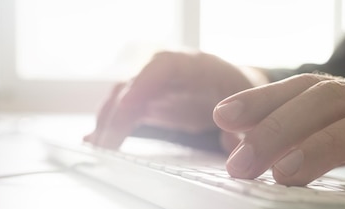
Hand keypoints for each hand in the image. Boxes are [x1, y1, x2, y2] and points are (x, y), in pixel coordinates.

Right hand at [85, 51, 267, 148]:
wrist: (235, 86)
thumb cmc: (240, 92)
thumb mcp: (248, 105)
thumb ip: (242, 124)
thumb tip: (235, 145)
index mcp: (196, 65)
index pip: (163, 66)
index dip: (142, 84)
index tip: (127, 106)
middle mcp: (168, 71)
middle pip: (133, 84)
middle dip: (117, 113)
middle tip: (107, 144)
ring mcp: (153, 85)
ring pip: (121, 98)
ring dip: (107, 123)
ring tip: (98, 150)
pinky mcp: (146, 101)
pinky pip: (123, 111)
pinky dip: (110, 126)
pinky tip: (96, 143)